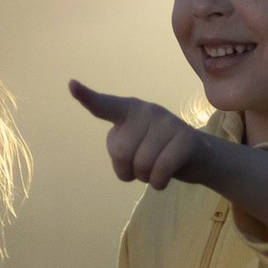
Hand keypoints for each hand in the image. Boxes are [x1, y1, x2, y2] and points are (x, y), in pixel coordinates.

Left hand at [71, 81, 267, 236]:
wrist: (197, 156)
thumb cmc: (156, 152)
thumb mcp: (134, 146)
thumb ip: (121, 146)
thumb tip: (125, 153)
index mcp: (129, 111)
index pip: (104, 106)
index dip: (87, 97)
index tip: (71, 85)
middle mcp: (148, 111)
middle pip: (121, 152)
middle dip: (127, 170)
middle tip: (141, 166)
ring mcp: (168, 122)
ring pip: (141, 165)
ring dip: (146, 177)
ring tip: (156, 169)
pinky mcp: (186, 139)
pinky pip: (160, 171)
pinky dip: (158, 183)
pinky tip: (163, 179)